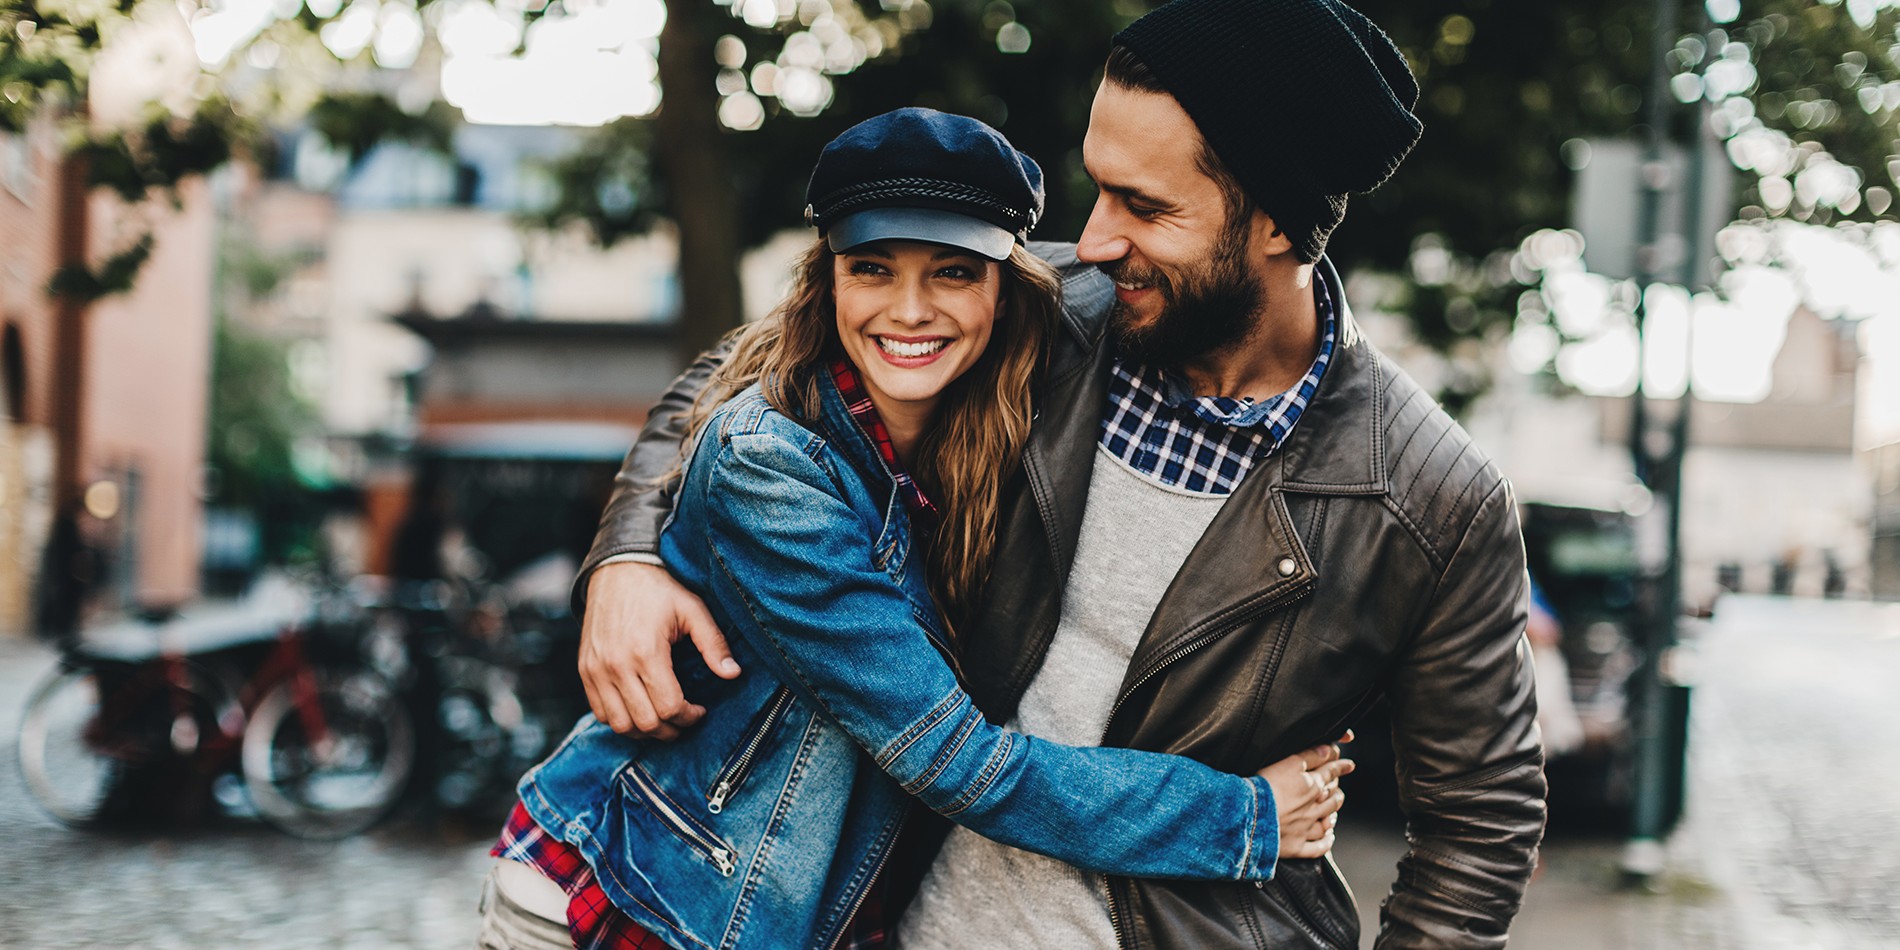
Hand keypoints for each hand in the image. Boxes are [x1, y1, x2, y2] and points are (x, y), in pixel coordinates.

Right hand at [579, 561, 739, 738]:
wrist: (616, 570)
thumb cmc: (658, 589)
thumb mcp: (692, 609)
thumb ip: (713, 644)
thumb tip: (733, 674)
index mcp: (646, 651)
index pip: (669, 707)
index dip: (689, 717)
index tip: (699, 710)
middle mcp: (616, 665)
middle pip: (645, 722)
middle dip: (670, 729)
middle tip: (684, 719)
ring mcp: (596, 670)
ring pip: (620, 724)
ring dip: (645, 729)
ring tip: (663, 719)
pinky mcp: (585, 670)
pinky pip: (600, 712)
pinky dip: (621, 719)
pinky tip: (640, 708)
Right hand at [1258, 731, 1354, 859]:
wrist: (1250, 816)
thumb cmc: (1265, 788)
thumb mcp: (1288, 763)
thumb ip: (1310, 756)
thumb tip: (1329, 750)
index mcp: (1311, 786)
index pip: (1331, 773)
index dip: (1341, 767)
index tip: (1349, 765)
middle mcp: (1313, 808)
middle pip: (1332, 800)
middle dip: (1337, 793)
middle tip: (1338, 789)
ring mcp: (1306, 829)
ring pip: (1326, 823)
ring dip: (1332, 816)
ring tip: (1333, 813)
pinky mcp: (1296, 846)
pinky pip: (1317, 848)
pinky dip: (1326, 843)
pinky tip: (1328, 838)